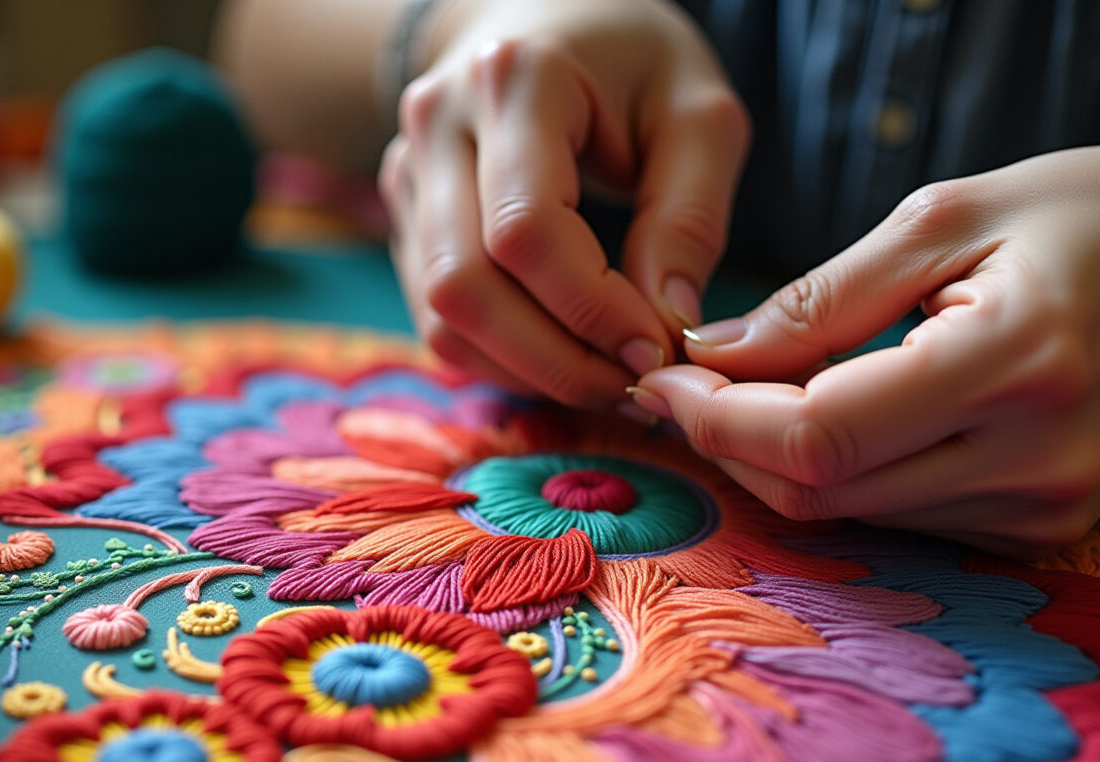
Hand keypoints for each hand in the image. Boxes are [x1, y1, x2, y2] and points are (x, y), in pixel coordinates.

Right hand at [379, 0, 748, 408]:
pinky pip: (435, 317)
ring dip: (524, 371)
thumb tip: (667, 327)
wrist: (545, 18)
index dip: (591, 310)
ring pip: (439, 316)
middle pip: (464, 287)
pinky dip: (500, 357)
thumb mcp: (697, 115)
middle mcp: (438, 124)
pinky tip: (565, 358)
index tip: (658, 347)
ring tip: (604, 381)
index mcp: (516, 80)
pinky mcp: (402, 217)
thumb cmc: (634, 63)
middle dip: (554, 360)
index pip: (526, 231)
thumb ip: (690, 217)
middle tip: (633, 386)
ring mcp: (406, 172)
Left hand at [632, 145, 1099, 556]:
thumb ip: (820, 301)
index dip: (718, 417)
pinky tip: (819, 420)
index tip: (661, 377)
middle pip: (820, 489)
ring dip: (774, 462)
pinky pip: (897, 516)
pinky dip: (839, 475)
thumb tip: (710, 356)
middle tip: (681, 384)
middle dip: (728, 440)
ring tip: (739, 395)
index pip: (817, 436)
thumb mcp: (944, 219)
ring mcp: (1043, 507)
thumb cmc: (1079, 219)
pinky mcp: (1041, 527)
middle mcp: (1035, 458)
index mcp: (1015, 363)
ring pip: (850, 512)